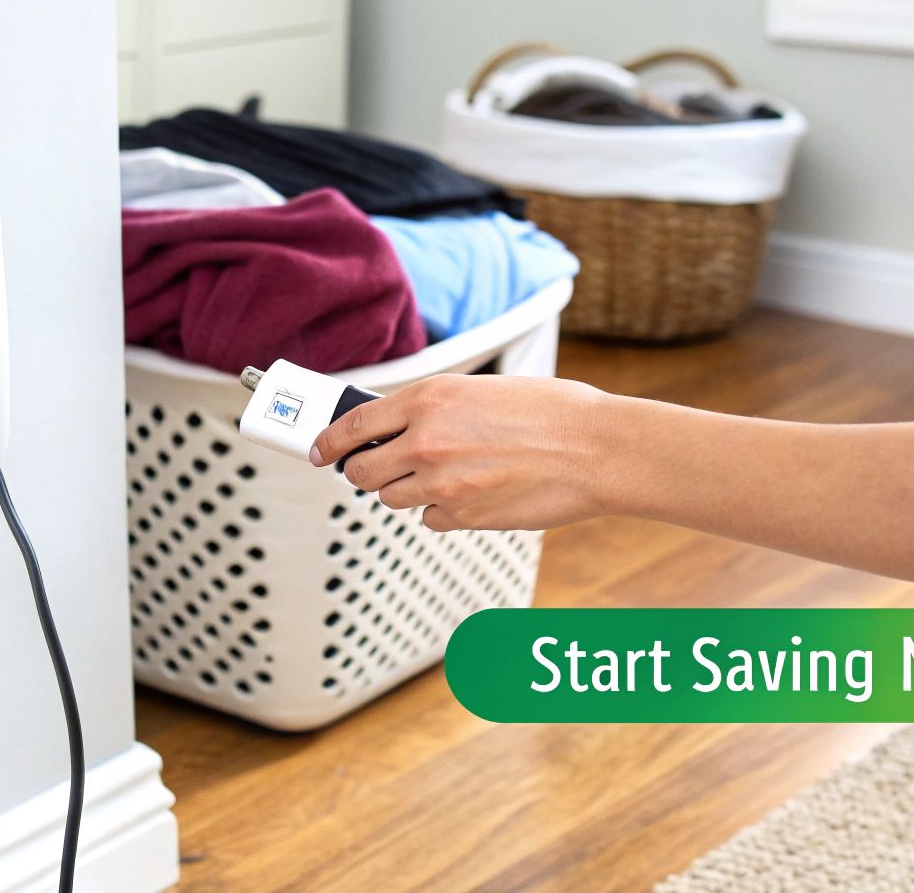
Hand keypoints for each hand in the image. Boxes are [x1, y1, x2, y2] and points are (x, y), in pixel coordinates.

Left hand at [309, 374, 619, 531]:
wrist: (595, 450)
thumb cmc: (550, 413)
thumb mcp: (480, 391)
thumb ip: (434, 408)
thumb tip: (397, 425)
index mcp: (429, 398)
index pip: (355, 425)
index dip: (329, 441)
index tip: (319, 450)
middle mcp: (425, 440)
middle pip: (362, 472)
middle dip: (365, 473)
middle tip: (378, 470)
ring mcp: (441, 483)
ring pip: (393, 499)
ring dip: (408, 491)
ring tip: (448, 476)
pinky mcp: (461, 516)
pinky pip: (430, 520)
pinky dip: (443, 511)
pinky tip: (475, 493)